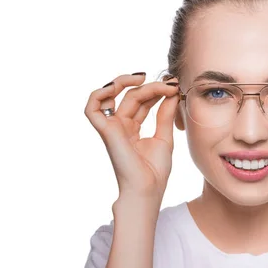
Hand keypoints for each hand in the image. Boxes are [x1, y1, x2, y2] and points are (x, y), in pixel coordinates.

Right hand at [84, 73, 179, 199]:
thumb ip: (165, 115)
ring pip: (115, 95)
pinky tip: (118, 86)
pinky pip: (93, 107)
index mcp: (132, 129)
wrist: (147, 190)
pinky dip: (100, 93)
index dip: (157, 91)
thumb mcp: (164, 137)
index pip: (142, 101)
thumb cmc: (155, 172)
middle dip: (152, 87)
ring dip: (126, 82)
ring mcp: (112, 128)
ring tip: (144, 77)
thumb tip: (172, 93)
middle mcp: (120, 126)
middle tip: (170, 84)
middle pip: (132, 95)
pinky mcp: (106, 131)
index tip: (174, 86)